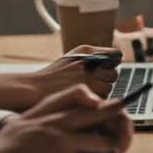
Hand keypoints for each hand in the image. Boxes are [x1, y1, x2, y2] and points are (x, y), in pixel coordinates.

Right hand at [0, 46, 120, 110]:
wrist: (33, 90)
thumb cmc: (54, 74)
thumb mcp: (73, 55)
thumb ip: (97, 53)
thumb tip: (119, 57)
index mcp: (87, 50)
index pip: (116, 56)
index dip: (111, 64)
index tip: (104, 68)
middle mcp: (89, 63)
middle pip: (114, 74)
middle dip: (106, 79)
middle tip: (90, 83)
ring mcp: (88, 80)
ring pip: (108, 88)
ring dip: (101, 91)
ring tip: (83, 92)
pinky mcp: (86, 96)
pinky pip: (100, 100)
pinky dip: (95, 102)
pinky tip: (82, 101)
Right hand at [0, 86, 130, 152]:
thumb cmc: (9, 143)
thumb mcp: (34, 112)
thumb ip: (64, 100)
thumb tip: (95, 100)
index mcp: (58, 119)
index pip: (98, 112)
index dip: (116, 114)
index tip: (127, 115)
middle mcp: (62, 136)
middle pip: (105, 142)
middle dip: (111, 150)